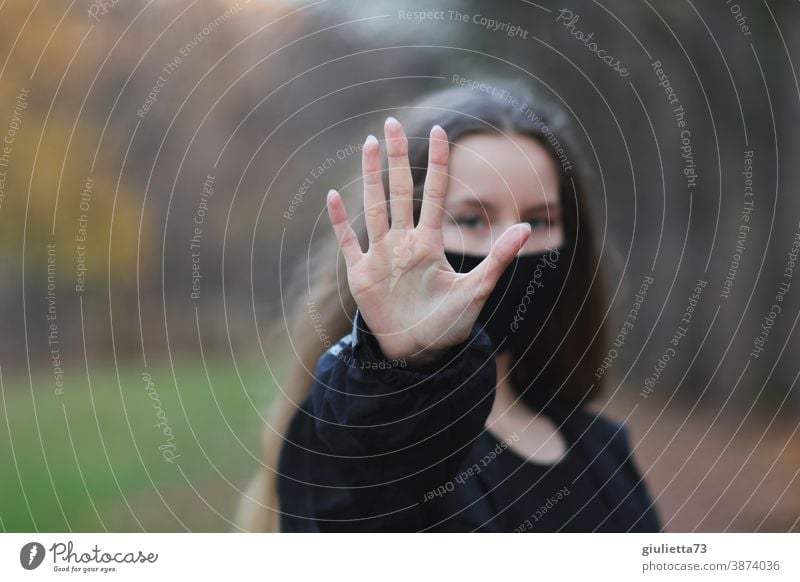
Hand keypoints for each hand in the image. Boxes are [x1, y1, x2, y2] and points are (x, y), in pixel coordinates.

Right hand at [326, 117, 531, 364]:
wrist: (420, 354)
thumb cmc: (450, 324)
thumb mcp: (477, 289)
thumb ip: (498, 258)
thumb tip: (528, 226)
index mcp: (430, 243)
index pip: (435, 194)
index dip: (437, 163)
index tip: (438, 130)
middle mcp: (404, 243)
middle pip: (398, 191)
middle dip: (396, 158)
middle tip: (391, 123)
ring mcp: (381, 256)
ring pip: (373, 208)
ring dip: (370, 177)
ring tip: (369, 144)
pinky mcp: (361, 275)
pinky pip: (348, 243)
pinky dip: (339, 222)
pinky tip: (334, 196)